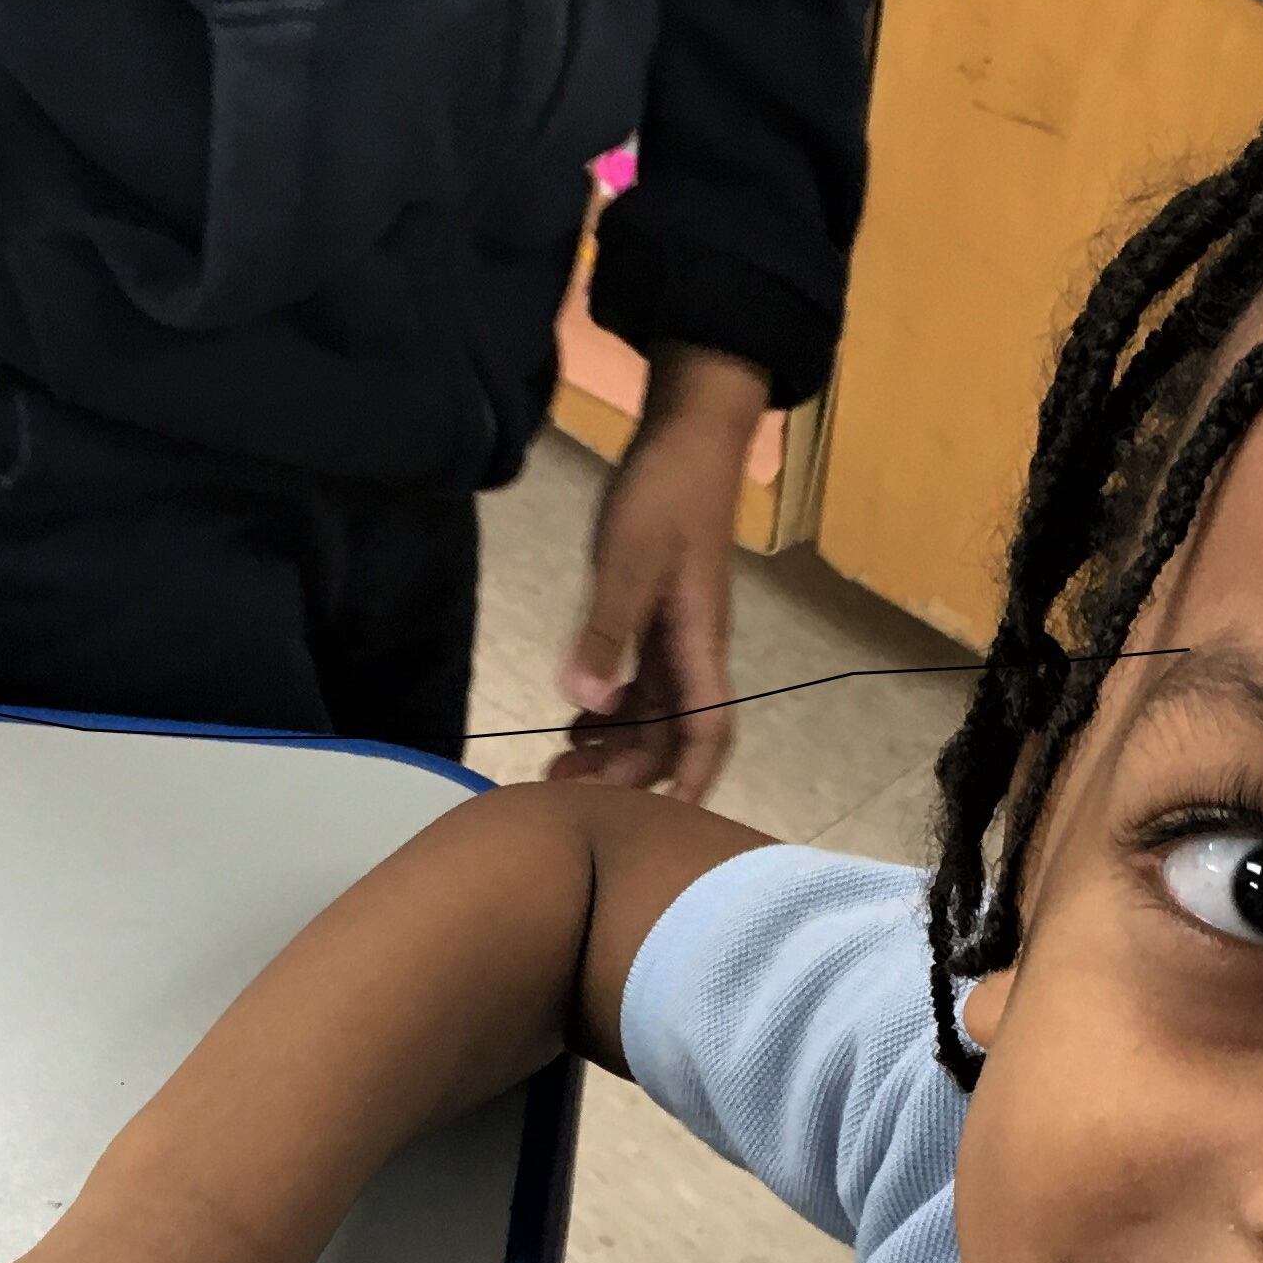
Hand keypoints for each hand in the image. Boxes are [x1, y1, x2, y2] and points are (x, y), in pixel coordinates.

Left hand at [552, 344, 767, 804]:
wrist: (689, 434)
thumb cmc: (666, 492)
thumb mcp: (627, 560)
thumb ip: (604, 631)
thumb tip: (582, 703)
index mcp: (697, 646)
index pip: (706, 735)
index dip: (688, 785)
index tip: (658, 827)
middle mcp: (692, 652)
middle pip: (670, 738)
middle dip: (625, 775)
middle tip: (561, 792)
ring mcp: (674, 637)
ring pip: (651, 716)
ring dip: (612, 746)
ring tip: (557, 766)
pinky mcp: (655, 619)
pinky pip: (638, 685)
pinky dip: (609, 710)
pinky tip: (574, 717)